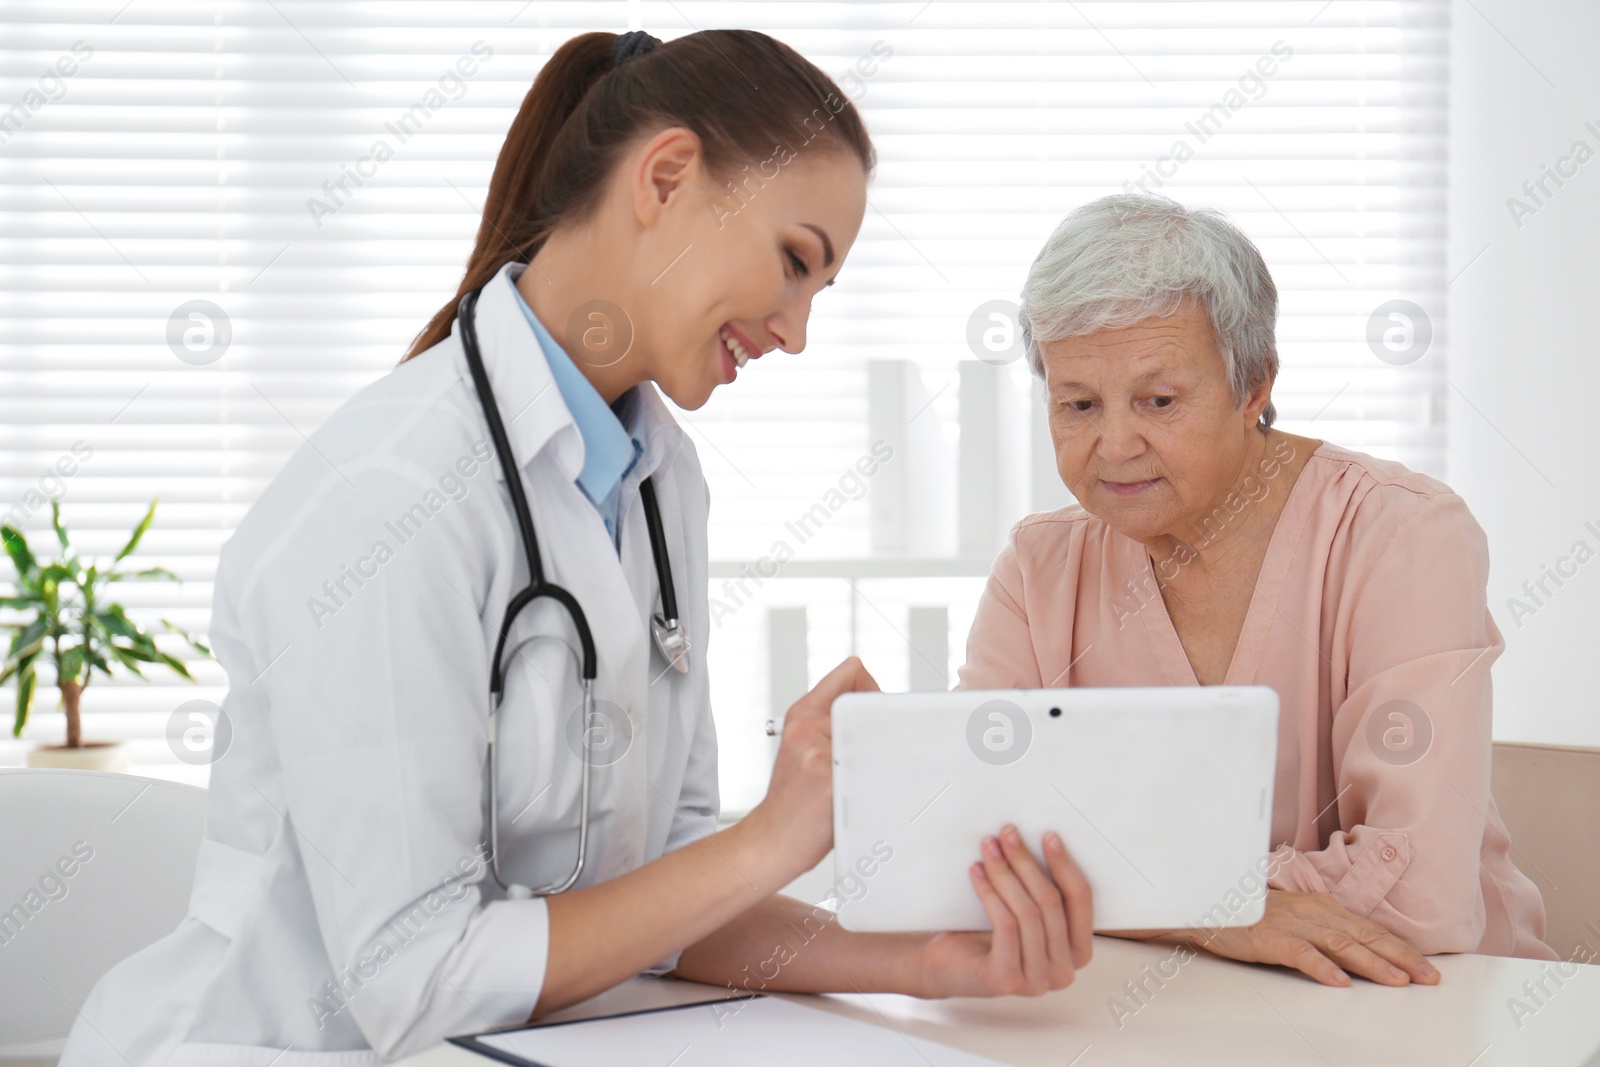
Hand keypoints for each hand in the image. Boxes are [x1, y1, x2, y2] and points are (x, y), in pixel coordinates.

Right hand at [747, 656, 877, 873]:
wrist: (770, 840)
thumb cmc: (797, 799)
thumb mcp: (804, 747)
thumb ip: (835, 722)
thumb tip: (886, 711)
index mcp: (803, 713)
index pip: (853, 671)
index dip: (874, 692)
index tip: (876, 720)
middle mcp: (808, 726)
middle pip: (873, 704)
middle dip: (886, 727)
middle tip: (879, 754)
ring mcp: (818, 752)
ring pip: (878, 738)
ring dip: (885, 760)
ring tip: (867, 782)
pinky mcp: (829, 781)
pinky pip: (874, 771)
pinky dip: (881, 786)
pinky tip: (863, 801)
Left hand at [913, 825, 1093, 997]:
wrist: (947, 967)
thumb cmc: (988, 934)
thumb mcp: (1026, 912)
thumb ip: (1042, 892)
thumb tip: (1044, 839)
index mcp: (1078, 952)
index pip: (1081, 901)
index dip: (1065, 865)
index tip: (1048, 835)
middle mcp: (1063, 972)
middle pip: (1051, 903)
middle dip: (1028, 862)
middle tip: (1008, 833)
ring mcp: (1037, 981)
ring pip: (1028, 912)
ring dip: (1006, 872)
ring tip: (990, 847)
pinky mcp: (1008, 980)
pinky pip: (1005, 925)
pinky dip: (990, 892)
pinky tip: (977, 871)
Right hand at [1181, 889, 1438, 986]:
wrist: (1209, 903)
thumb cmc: (1252, 914)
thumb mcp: (1295, 916)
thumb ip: (1324, 929)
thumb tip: (1357, 953)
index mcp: (1322, 906)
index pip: (1370, 929)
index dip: (1400, 948)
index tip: (1426, 966)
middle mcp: (1313, 912)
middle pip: (1365, 936)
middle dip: (1401, 957)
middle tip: (1429, 977)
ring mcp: (1293, 925)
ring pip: (1341, 945)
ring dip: (1372, 963)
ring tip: (1397, 981)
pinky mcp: (1270, 938)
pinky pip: (1301, 954)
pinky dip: (1321, 967)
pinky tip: (1339, 982)